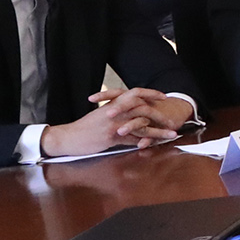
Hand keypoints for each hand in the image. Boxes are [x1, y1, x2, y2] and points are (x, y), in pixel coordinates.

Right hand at [42, 90, 180, 156]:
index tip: (163, 97)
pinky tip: (155, 145)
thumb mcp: (100, 117)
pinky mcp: (111, 137)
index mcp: (113, 104)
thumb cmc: (83, 128)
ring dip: (159, 130)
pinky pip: (133, 139)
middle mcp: (115, 112)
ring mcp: (114, 124)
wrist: (67, 137)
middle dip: (160, 114)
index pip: (135, 93)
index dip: (151, 94)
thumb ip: (116, 114)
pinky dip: (145, 142)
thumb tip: (130, 117)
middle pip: (143, 108)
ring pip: (142, 125)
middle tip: (171, 120)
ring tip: (172, 134)